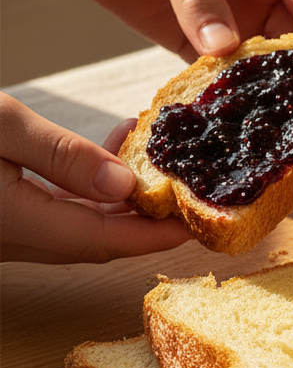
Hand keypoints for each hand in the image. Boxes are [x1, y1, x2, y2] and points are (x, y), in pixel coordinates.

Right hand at [0, 93, 192, 263]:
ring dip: (118, 194)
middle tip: (188, 192)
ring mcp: (6, 229)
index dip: (155, 235)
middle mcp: (12, 238)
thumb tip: (124, 182)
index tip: (198, 224)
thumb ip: (62, 156)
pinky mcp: (3, 212)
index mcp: (13, 224)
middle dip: (147, 218)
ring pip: (78, 222)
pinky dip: (85, 184)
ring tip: (148, 152)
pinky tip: (106, 150)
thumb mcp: (1, 127)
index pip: (102, 240)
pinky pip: (54, 208)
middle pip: (97, 238)